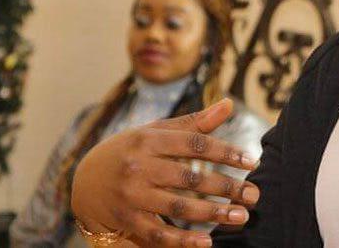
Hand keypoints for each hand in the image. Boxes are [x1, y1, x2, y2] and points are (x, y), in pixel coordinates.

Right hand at [71, 98, 259, 246]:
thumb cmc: (130, 151)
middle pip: (191, 178)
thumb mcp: (156, 131)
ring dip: (213, 214)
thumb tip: (228, 104)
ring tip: (240, 216)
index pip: (195, 144)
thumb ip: (194, 123)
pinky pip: (158, 233)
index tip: (251, 162)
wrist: (83, 180)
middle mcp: (140, 166)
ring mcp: (132, 195)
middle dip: (226, 187)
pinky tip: (207, 242)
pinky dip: (183, 240)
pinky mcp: (127, 219)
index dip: (225, 152)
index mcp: (150, 139)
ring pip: (178, 207)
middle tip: (255, 195)